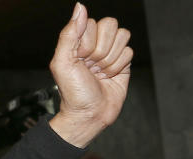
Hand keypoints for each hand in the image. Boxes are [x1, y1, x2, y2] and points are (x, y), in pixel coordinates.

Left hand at [49, 4, 132, 147]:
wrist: (89, 114)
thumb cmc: (73, 91)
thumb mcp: (62, 62)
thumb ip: (69, 33)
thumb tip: (80, 6)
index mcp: (78, 40)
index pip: (92, 23)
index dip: (87, 42)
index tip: (80, 59)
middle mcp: (95, 42)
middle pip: (110, 25)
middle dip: (100, 50)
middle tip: (90, 67)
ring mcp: (110, 51)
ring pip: (123, 37)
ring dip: (110, 59)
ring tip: (99, 73)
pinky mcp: (123, 61)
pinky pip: (130, 52)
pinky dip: (119, 67)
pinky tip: (109, 77)